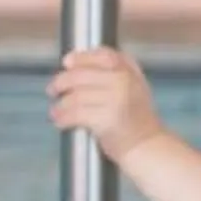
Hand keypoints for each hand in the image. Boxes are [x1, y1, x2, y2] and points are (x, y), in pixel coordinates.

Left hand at [47, 46, 164, 162]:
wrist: (147, 146)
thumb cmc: (136, 118)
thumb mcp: (133, 87)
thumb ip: (113, 72)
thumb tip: (71, 62)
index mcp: (130, 71)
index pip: (103, 55)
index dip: (81, 57)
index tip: (67, 63)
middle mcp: (124, 82)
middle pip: (81, 75)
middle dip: (61, 82)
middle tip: (53, 90)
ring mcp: (115, 100)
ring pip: (75, 96)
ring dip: (60, 105)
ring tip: (56, 111)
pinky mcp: (106, 120)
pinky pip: (75, 114)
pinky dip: (63, 117)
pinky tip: (60, 121)